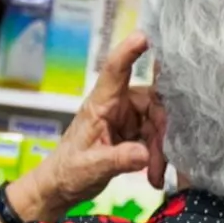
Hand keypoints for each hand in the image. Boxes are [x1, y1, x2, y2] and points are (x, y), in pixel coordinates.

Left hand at [8, 33, 164, 222]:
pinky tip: (156, 176)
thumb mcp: (92, 167)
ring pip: (158, 123)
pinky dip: (159, 156)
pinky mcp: (134, 132)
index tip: (144, 37)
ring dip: (161, 149)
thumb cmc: (69, 171)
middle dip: (162, 131)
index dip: (129, 52)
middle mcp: (116, 106)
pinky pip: (155, 138)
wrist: (62, 186)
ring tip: (157, 174)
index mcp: (101, 105)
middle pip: (152, 103)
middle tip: (159, 161)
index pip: (115, 71)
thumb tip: (144, 155)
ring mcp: (127, 118)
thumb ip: (118, 160)